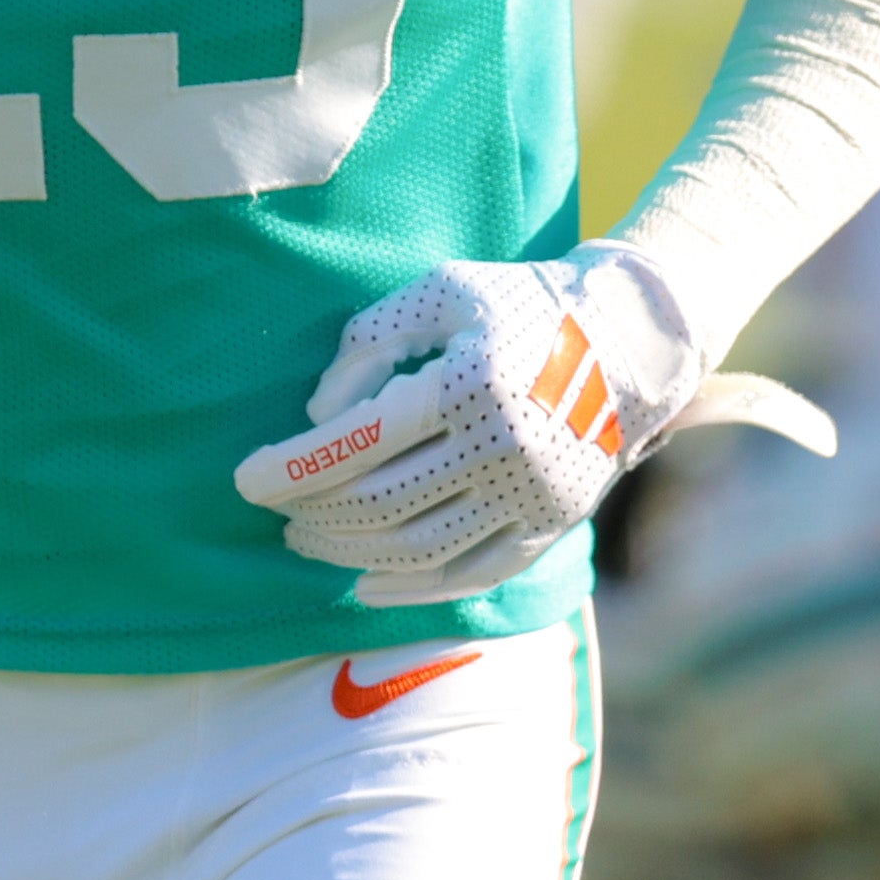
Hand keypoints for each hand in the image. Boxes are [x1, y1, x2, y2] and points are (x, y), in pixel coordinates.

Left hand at [239, 245, 711, 608]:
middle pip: (379, 502)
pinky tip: (364, 584)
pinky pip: (469, 575)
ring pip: (417, 548)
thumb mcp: (442, 291)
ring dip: (348, 552)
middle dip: (312, 513)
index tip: (245, 479)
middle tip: (275, 509)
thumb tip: (319, 414)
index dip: (292, 468)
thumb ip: (369, 341)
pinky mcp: (548, 526)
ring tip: (306, 540)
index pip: (358, 442)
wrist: (633, 340)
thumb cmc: (521, 304)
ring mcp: (529, 496)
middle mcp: (502, 448)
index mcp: (469, 385)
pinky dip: (409, 588)